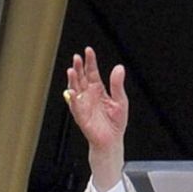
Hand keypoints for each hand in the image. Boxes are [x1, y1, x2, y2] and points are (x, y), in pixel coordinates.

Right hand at [65, 47, 128, 191]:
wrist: (112, 140)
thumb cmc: (116, 122)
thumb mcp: (121, 101)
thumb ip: (117, 85)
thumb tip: (119, 67)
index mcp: (98, 89)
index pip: (92, 72)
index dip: (90, 61)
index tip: (88, 50)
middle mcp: (88, 94)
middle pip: (81, 77)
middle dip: (79, 67)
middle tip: (77, 57)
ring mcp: (83, 104)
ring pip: (75, 88)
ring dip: (72, 80)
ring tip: (72, 70)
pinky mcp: (80, 115)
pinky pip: (75, 106)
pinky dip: (72, 99)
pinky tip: (72, 91)